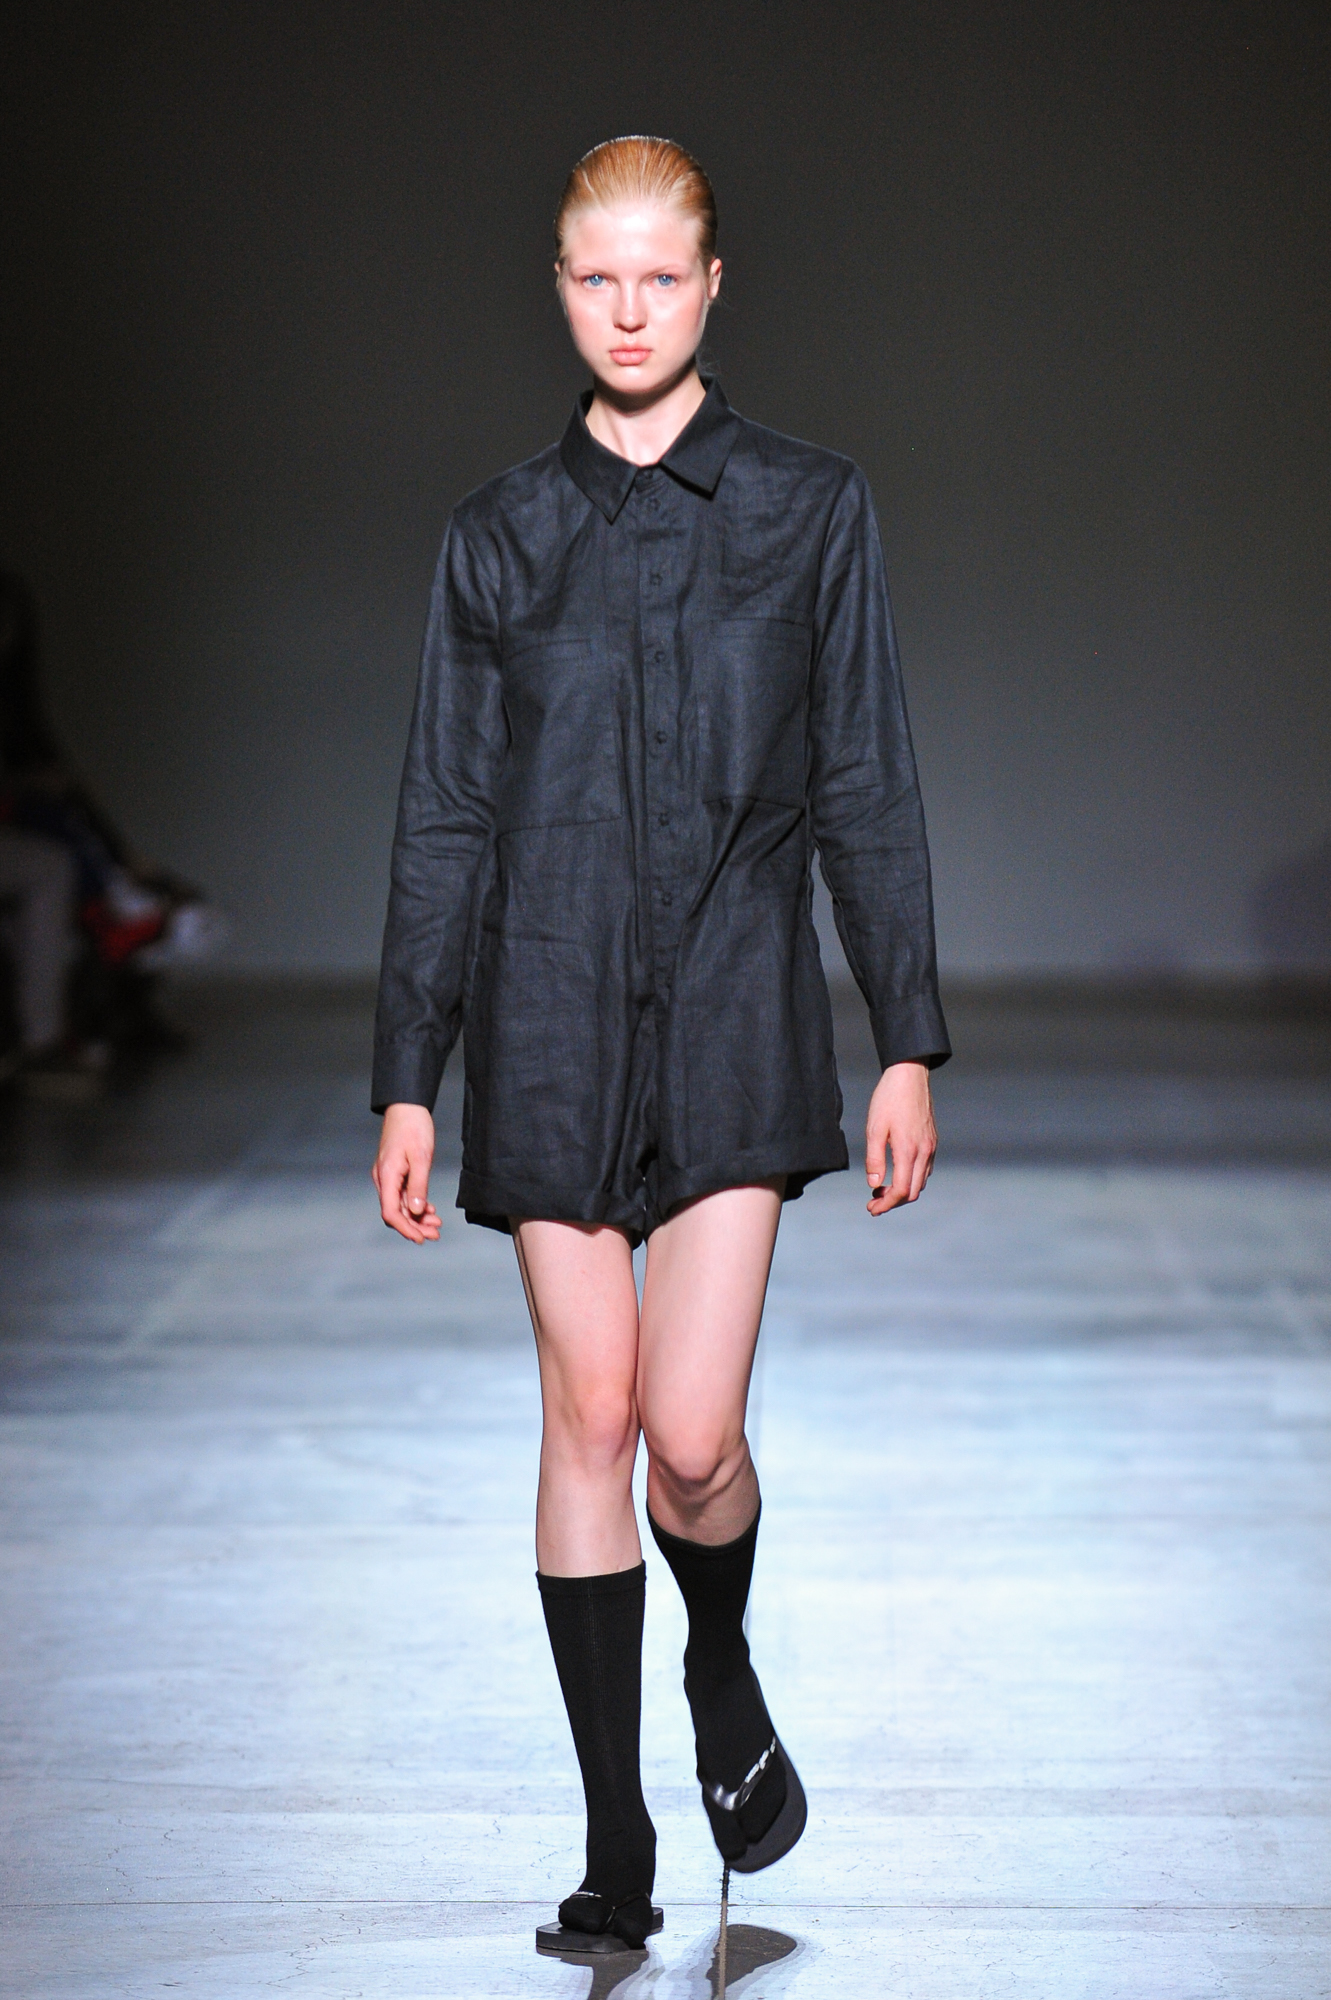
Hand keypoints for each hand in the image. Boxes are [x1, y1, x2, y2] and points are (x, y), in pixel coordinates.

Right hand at [372, 1103, 441, 1242]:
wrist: (407, 1106)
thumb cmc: (414, 1127)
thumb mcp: (421, 1158)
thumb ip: (418, 1186)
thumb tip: (415, 1212)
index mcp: (387, 1176)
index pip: (391, 1213)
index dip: (406, 1229)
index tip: (421, 1238)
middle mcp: (383, 1179)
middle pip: (396, 1212)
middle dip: (415, 1226)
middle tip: (435, 1234)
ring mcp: (388, 1176)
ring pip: (400, 1205)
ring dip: (417, 1217)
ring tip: (436, 1223)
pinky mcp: (394, 1172)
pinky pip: (402, 1195)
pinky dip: (415, 1204)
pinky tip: (428, 1208)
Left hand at [865, 1061, 935, 1215]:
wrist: (910, 1075)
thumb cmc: (889, 1098)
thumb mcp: (875, 1128)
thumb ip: (874, 1159)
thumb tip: (874, 1185)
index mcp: (909, 1150)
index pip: (901, 1190)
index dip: (886, 1205)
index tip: (872, 1208)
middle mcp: (924, 1152)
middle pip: (913, 1191)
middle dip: (893, 1202)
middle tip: (873, 1203)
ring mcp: (930, 1146)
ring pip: (920, 1182)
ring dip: (902, 1191)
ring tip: (882, 1190)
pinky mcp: (932, 1141)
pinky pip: (925, 1169)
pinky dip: (911, 1178)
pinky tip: (897, 1173)